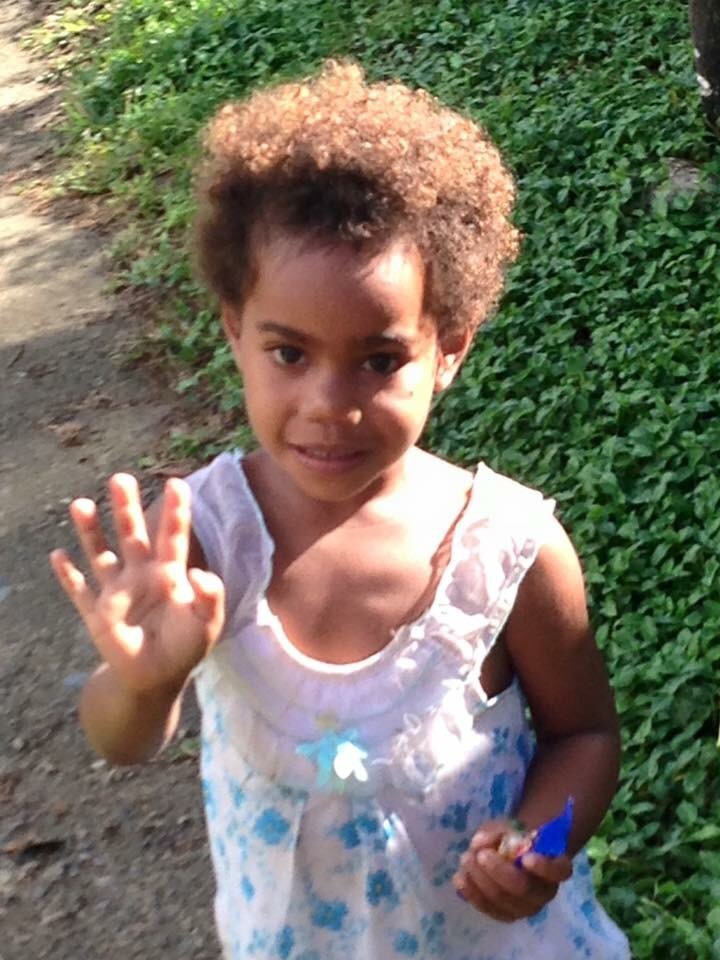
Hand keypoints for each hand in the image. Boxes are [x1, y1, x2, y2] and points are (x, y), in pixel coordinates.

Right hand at [50, 473, 223, 694]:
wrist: (156, 677)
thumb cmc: (185, 647)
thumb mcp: (206, 623)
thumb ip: (210, 597)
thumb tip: (201, 574)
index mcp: (170, 574)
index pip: (173, 536)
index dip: (175, 512)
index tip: (176, 484)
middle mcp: (141, 575)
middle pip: (133, 535)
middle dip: (126, 508)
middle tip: (121, 478)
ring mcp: (117, 592)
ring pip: (101, 555)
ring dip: (91, 531)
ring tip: (81, 504)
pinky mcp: (98, 614)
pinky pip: (80, 591)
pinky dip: (68, 575)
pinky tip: (57, 555)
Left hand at [453, 819, 571, 922]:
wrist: (512, 858)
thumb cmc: (515, 840)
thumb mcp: (508, 828)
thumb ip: (496, 833)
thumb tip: (479, 842)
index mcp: (555, 867)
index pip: (558, 870)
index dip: (544, 866)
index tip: (527, 857)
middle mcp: (543, 893)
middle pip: (523, 888)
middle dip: (498, 871)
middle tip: (480, 854)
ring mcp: (525, 908)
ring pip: (502, 900)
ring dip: (480, 880)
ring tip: (466, 860)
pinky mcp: (506, 915)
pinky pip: (489, 909)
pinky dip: (472, 894)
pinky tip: (460, 878)